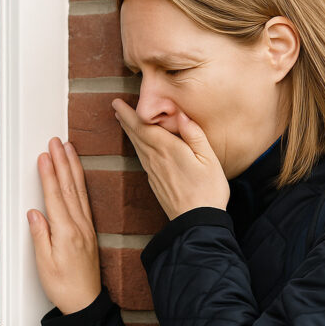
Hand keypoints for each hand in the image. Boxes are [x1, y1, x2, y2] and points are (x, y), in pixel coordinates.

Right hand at [27, 137, 102, 314]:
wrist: (85, 303)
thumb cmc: (64, 287)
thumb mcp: (44, 264)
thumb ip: (40, 235)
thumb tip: (34, 213)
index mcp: (66, 232)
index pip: (55, 196)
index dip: (49, 174)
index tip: (45, 156)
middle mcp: (79, 226)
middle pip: (69, 187)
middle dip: (62, 161)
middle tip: (56, 142)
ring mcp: (86, 227)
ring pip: (79, 190)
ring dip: (73, 167)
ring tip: (69, 149)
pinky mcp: (89, 231)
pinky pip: (85, 199)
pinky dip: (80, 182)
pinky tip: (78, 174)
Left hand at [111, 99, 228, 219]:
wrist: (197, 222)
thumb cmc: (208, 190)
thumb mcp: (209, 159)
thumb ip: (195, 135)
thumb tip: (182, 115)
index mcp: (168, 150)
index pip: (144, 127)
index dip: (130, 114)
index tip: (118, 102)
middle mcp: (156, 160)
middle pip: (137, 136)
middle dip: (126, 120)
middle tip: (116, 106)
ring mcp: (153, 173)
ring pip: (137, 147)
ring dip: (129, 132)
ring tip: (123, 121)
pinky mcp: (155, 183)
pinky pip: (142, 159)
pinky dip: (137, 147)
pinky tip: (138, 146)